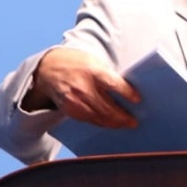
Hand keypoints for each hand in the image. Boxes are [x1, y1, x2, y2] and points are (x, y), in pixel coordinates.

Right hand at [22, 47, 140, 127]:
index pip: (113, 84)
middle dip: (122, 117)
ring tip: (125, 124)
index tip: (138, 100)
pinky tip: (110, 123)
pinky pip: (88, 119)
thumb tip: (130, 89)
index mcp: (93, 71)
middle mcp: (83, 87)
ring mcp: (74, 100)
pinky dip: (101, 122)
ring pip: (98, 117)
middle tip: (134, 122)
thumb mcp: (95, 62)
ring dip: (113, 123)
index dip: (127, 93)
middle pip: (107, 107)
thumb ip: (109, 75)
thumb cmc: (78, 64)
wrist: (48, 68)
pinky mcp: (69, 109)